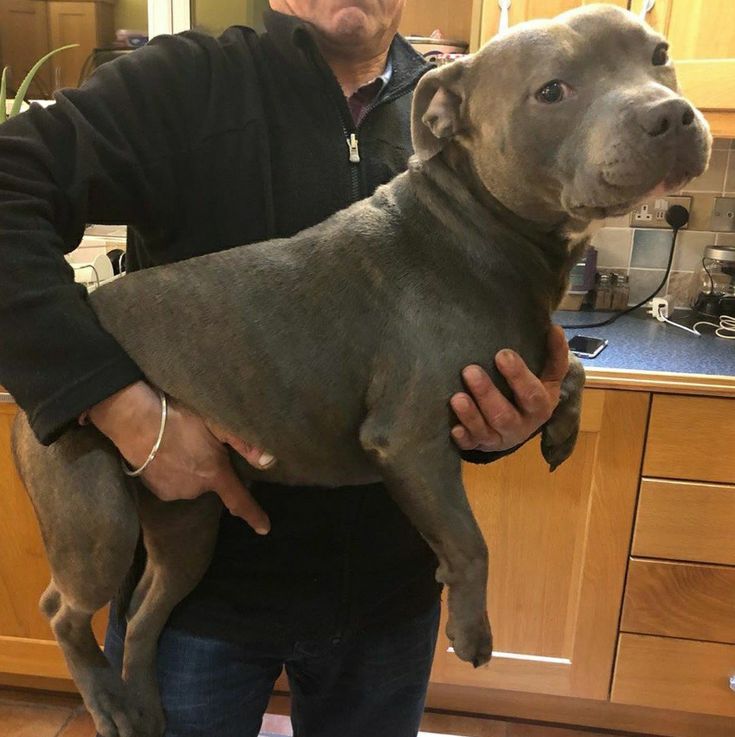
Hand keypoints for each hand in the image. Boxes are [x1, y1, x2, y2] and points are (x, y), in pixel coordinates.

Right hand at [87, 381, 273, 532]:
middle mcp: (196, 489)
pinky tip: (164, 453)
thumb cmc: (179, 416)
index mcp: (215, 474)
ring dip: (190, 469)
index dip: (254, 515)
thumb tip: (270, 462)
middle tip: (198, 443)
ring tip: (178, 445)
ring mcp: (175, 492)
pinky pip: (173, 484)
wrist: (135, 420)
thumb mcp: (217, 423)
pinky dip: (172, 472)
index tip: (264, 529)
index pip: (239, 500)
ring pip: (191, 483)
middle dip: (209, 468)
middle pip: (211, 483)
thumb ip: (244, 444)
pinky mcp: (156, 491)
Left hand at [450, 325, 569, 451]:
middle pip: (504, 414)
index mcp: (540, 407)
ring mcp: (499, 438)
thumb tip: (555, 329)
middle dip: (486, 394)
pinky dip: (463, 439)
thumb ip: (555, 356)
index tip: (502, 354)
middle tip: (470, 370)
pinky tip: (453, 429)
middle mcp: (521, 426)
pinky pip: (471, 445)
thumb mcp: (548, 378)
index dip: (518, 376)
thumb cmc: (533, 393)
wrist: (523, 425)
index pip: (531, 394)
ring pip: (485, 430)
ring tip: (456, 398)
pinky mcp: (480, 445)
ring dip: (470, 415)